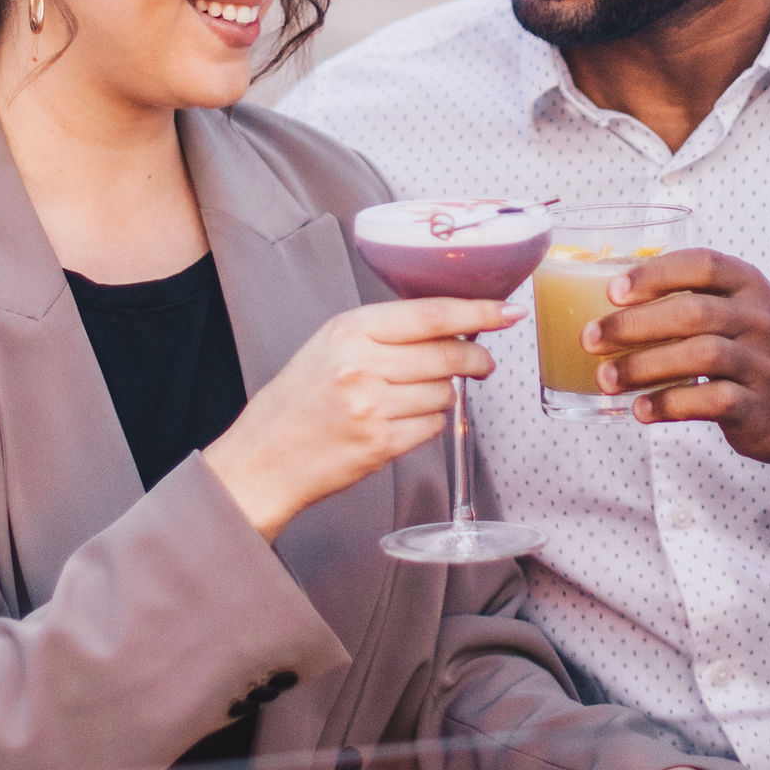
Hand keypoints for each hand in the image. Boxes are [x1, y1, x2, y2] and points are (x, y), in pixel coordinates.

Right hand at [204, 301, 510, 536]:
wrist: (264, 457)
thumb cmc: (298, 399)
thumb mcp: (330, 345)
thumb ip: (384, 332)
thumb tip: (450, 325)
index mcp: (349, 329)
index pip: (430, 315)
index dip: (477, 312)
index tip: (505, 312)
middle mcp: (361, 364)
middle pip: (447, 354)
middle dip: (475, 358)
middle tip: (481, 362)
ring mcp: (372, 407)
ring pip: (445, 393)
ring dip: (444, 395)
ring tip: (412, 398)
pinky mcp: (380, 445)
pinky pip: (433, 426)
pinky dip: (429, 423)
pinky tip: (403, 421)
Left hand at [588, 252, 769, 468]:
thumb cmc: (769, 351)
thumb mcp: (748, 309)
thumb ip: (697, 298)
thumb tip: (617, 302)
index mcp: (749, 286)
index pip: (701, 265)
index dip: (654, 274)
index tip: (613, 290)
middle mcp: (758, 320)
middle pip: (691, 312)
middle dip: (633, 325)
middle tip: (591, 338)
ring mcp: (762, 364)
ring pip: (699, 356)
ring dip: (643, 367)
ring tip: (605, 379)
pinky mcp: (760, 407)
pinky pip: (711, 402)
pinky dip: (669, 405)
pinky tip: (641, 410)